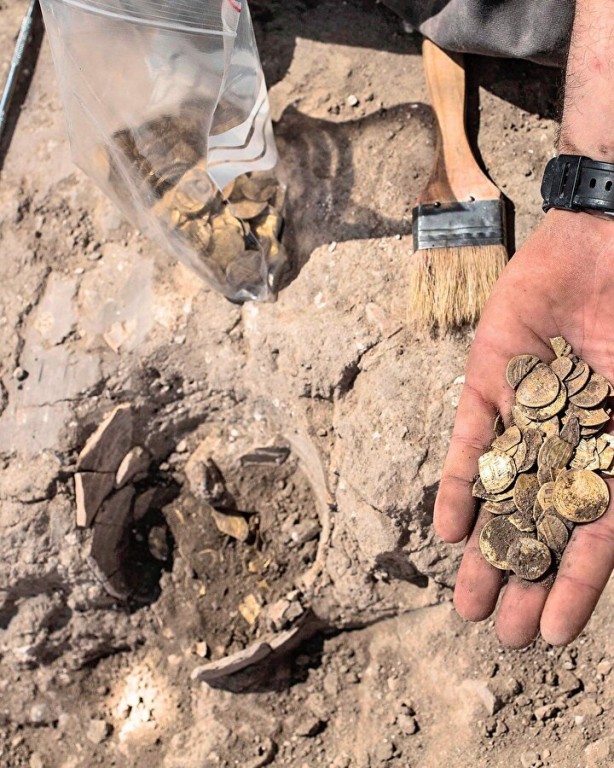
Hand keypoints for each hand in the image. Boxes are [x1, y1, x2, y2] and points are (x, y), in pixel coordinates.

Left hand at [434, 208, 613, 646]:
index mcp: (606, 456)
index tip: (547, 636)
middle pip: (538, 527)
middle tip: (497, 632)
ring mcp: (524, 417)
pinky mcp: (487, 385)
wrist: (602, 249)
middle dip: (518, 579)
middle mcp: (564, 444)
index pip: (590, 538)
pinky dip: (458, 483)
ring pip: (500, 495)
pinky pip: (469, 442)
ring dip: (484, 547)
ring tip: (465, 601)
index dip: (571, 589)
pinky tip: (447, 529)